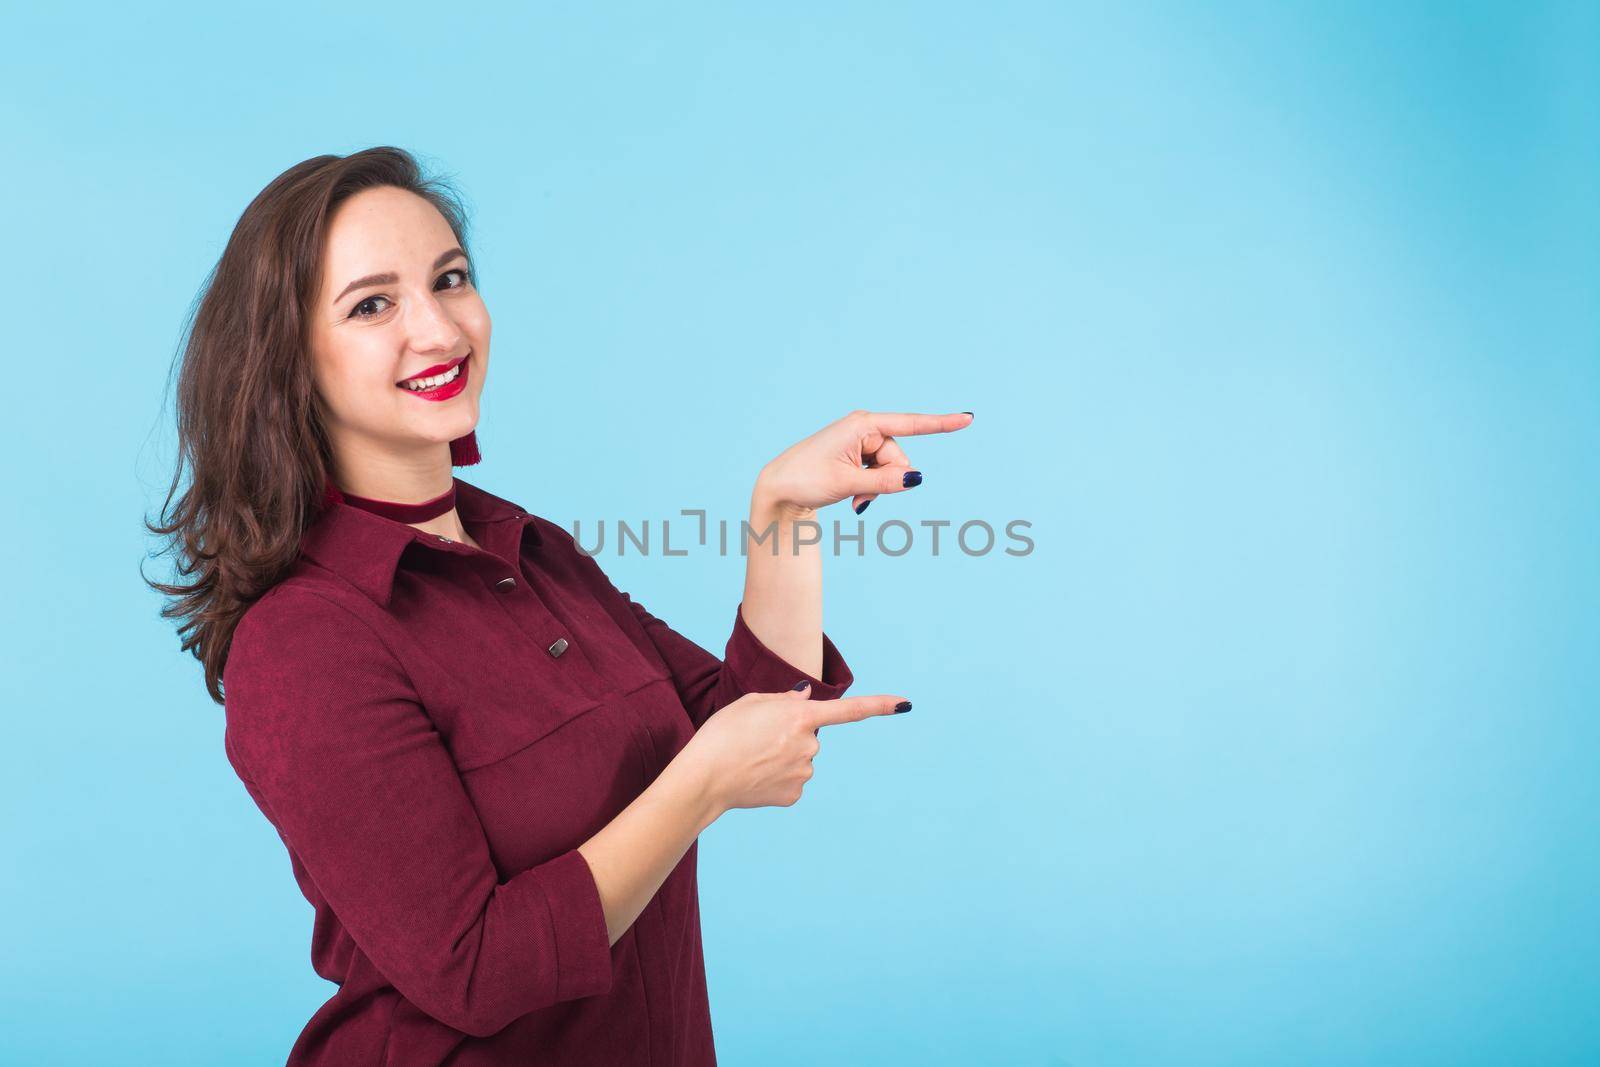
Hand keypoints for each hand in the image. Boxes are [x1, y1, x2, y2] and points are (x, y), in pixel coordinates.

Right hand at [684, 685, 911, 812]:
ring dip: (782, 757)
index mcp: (800, 716)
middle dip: (790, 735)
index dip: (880, 705)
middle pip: (809, 736)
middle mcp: (809, 745)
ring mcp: (804, 773)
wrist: (704, 778)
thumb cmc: (722, 734)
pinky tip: (755, 778)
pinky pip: (792, 781)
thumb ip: (784, 701)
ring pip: (801, 759)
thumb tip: (806, 700)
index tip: (906, 703)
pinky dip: (776, 779)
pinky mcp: (794, 795)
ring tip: (750, 758)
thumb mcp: (750, 703)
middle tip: (756, 738)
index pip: (849, 710)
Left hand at [754, 409, 973, 516]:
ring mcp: (861, 442)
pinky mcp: (857, 455)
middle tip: (861, 498)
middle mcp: (865, 428)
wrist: (778, 489)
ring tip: (853, 499)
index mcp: (862, 425)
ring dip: (879, 489)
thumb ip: (884, 482)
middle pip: (900, 457)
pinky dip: (872, 489)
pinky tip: (853, 499)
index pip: (910, 424)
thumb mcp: (847, 483)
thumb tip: (916, 479)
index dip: (941, 423)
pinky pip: (880, 474)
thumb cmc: (805, 479)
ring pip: (892, 469)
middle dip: (889, 481)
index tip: (968, 418)